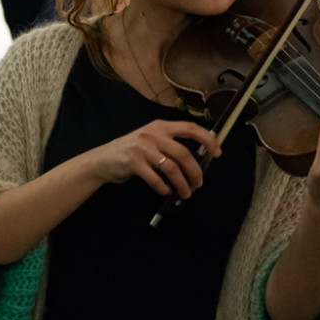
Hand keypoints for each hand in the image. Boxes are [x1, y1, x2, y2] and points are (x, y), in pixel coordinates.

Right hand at [83, 119, 220, 198]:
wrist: (102, 159)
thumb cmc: (131, 151)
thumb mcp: (151, 140)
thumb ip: (170, 145)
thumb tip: (196, 162)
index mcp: (161, 126)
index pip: (190, 128)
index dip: (207, 140)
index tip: (217, 153)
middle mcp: (153, 134)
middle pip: (183, 153)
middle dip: (195, 172)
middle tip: (198, 184)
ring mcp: (142, 148)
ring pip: (171, 168)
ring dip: (182, 184)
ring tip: (185, 193)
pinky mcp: (133, 163)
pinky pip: (156, 179)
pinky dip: (165, 188)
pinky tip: (167, 191)